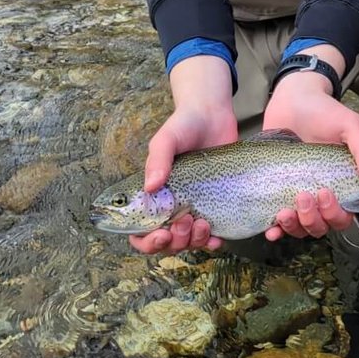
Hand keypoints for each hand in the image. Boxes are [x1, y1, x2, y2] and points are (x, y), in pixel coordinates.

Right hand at [129, 55, 236, 255]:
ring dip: (194, 241)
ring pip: (189, 242)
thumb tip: (151, 187)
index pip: (140, 232)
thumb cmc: (183, 126)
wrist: (212, 115)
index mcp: (152, 196)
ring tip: (202, 224)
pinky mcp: (215, 204)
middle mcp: (171, 206)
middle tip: (186, 219)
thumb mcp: (166, 139)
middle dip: (176, 241)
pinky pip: (211, 233)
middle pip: (167, 242)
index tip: (161, 233)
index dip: (148, 241)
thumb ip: (157, 160)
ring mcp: (194, 207)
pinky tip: (217, 238)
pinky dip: (212, 241)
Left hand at [261, 67, 358, 241]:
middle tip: (304, 196)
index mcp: (341, 184)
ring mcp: (297, 194)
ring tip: (284, 212)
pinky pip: (276, 222)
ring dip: (294, 227)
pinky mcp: (276, 191)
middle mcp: (320, 194)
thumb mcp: (349, 126)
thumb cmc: (325, 112)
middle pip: (321, 226)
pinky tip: (271, 229)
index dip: (336, 214)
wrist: (293, 98)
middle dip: (313, 219)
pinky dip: (275, 230)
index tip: (325, 193)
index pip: (343, 216)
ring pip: (300, 228)